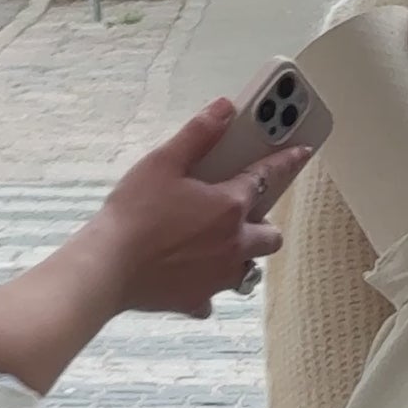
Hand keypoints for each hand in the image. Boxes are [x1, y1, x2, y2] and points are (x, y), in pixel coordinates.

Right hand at [96, 100, 307, 318]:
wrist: (105, 268)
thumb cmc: (133, 215)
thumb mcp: (163, 162)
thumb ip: (199, 133)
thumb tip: (224, 108)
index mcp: (229, 207)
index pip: (267, 177)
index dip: (286, 162)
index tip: (302, 153)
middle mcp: (232, 244)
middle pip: (270, 236)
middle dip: (265, 223)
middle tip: (245, 211)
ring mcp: (217, 276)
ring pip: (247, 268)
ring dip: (241, 255)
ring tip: (219, 242)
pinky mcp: (196, 299)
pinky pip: (212, 294)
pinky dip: (205, 285)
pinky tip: (189, 275)